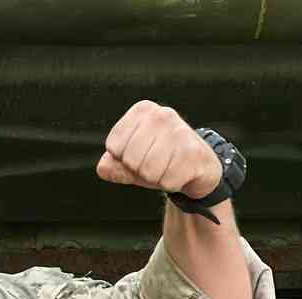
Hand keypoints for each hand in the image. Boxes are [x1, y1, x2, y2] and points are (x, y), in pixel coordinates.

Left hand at [97, 100, 220, 199]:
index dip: (123, 159)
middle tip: (155, 163)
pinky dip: (171, 183)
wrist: (198, 167)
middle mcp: (161, 115)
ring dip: (156, 178)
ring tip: (168, 167)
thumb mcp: (130, 161)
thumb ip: (111, 165)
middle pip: (130, 160)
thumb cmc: (158, 160)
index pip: (114, 146)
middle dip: (139, 170)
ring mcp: (180, 131)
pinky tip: (181, 172)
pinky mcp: (194, 151)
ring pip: (148, 172)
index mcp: (141, 111)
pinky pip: (168, 181)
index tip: (140, 154)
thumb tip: (103, 168)